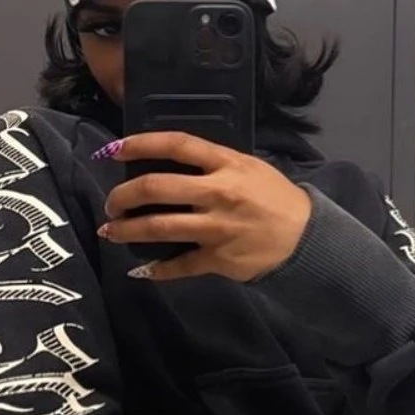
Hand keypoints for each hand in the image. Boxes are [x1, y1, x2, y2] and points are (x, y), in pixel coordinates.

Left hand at [95, 132, 311, 281]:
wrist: (304, 237)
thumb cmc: (274, 196)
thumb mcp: (248, 167)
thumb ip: (213, 162)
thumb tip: (170, 161)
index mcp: (226, 164)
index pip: (177, 145)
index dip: (141, 144)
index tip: (114, 150)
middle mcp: (217, 193)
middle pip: (156, 187)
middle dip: (123, 195)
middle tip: (112, 203)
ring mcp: (215, 228)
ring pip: (158, 228)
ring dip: (126, 230)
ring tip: (111, 231)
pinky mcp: (217, 258)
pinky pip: (178, 265)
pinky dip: (156, 270)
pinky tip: (141, 270)